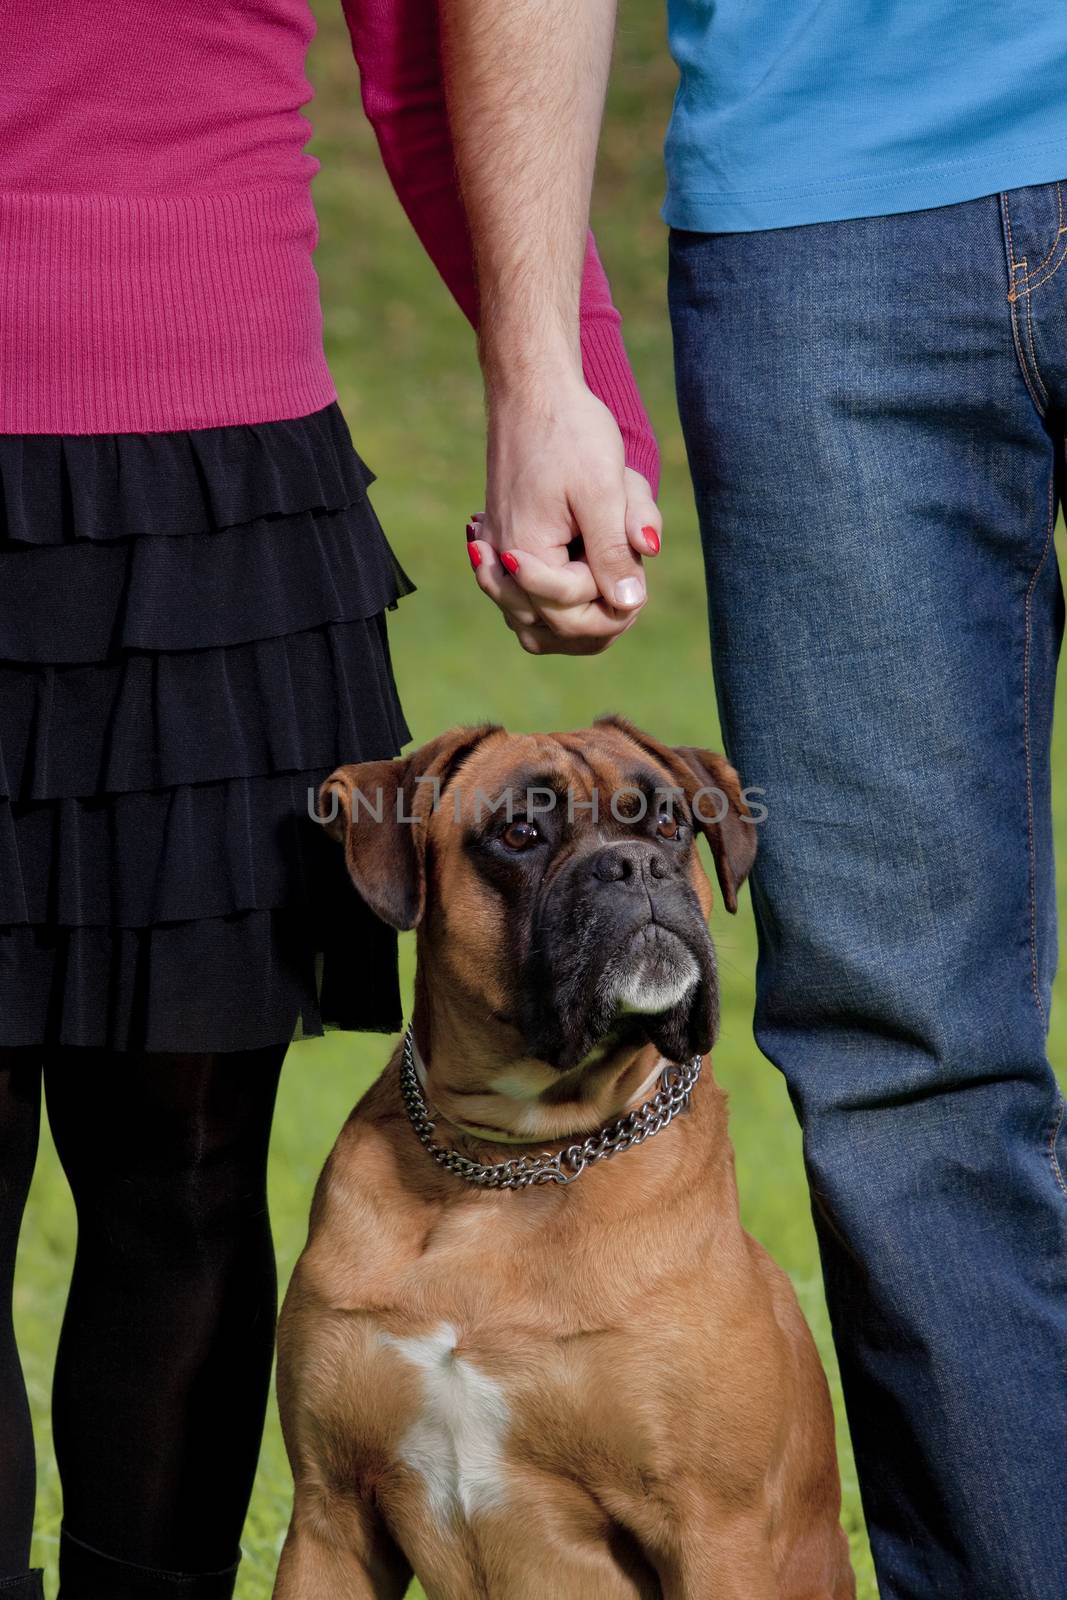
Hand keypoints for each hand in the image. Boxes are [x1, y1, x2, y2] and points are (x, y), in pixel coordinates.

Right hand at [465, 377, 661, 654]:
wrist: (534, 391)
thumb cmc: (570, 432)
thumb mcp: (603, 490)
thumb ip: (613, 551)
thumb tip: (630, 604)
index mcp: (524, 553)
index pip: (570, 612)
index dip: (612, 596)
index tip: (632, 552)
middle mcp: (502, 564)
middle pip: (554, 630)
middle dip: (600, 612)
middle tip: (631, 574)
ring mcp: (498, 559)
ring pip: (536, 627)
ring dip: (578, 618)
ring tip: (613, 588)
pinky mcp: (503, 549)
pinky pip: (525, 604)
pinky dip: (557, 604)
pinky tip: (587, 584)